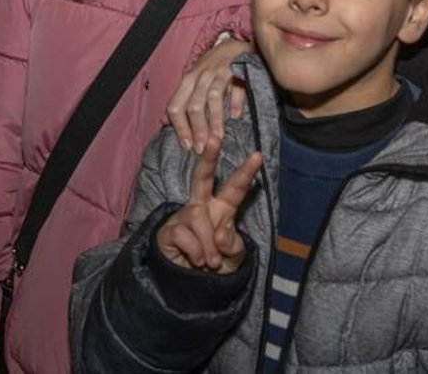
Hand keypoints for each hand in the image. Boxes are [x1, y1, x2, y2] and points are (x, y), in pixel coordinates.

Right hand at [155, 136, 262, 273]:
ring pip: (199, 218)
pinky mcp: (169, 230)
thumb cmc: (216, 266)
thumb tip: (221, 233)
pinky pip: (184, 235)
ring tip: (210, 262)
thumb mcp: (233, 258)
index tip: (258, 156)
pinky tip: (195, 261)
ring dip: (208, 244)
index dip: (246, 173)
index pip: (235, 189)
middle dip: (208, 158)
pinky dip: (195, 252)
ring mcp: (184, 217)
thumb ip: (232, 245)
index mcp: (222, 210)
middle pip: (203, 177)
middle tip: (214, 140)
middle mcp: (202, 207)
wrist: (191, 288)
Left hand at [167, 38, 249, 151]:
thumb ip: (180, 101)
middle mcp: (201, 76)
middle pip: (194, 106)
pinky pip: (236, 87)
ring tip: (218, 138)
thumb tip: (164, 121)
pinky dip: (235, 102)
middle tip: (202, 148)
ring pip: (213, 99)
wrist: (233, 45)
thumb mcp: (192, 82)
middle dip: (197, 129)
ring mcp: (219, 72)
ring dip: (214, 121)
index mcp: (188, 81)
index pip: (176, 106)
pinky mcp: (237, 69)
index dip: (179, 127)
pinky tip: (236, 115)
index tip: (186, 145)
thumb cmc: (211, 68)